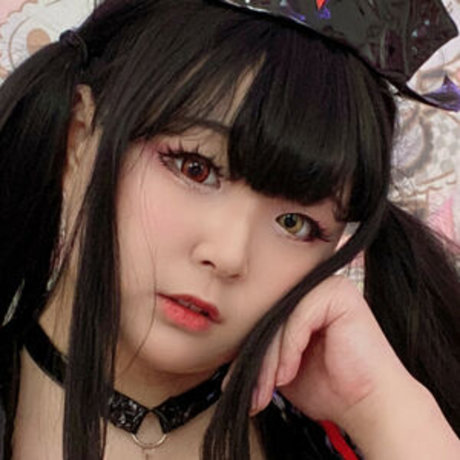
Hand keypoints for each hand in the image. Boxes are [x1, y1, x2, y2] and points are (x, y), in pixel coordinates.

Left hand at [249, 275, 459, 458]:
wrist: (370, 406)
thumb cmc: (331, 387)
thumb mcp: (283, 366)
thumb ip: (262, 350)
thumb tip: (225, 350)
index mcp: (303, 299)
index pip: (264, 319)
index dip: (250, 353)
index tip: (238, 384)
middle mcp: (315, 286)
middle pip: (270, 318)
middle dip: (257, 359)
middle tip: (254, 393)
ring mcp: (328, 285)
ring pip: (280, 320)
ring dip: (270, 360)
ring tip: (270, 389)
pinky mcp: (338, 293)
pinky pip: (297, 318)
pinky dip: (288, 350)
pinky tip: (289, 374)